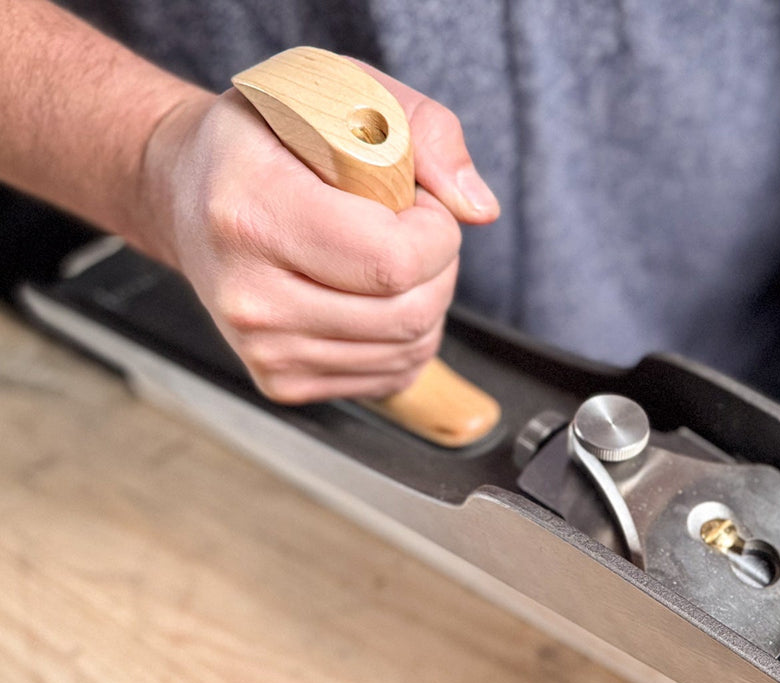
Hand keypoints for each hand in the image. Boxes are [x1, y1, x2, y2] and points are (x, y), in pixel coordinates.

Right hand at [137, 64, 497, 403]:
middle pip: (408, 314)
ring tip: (387, 255)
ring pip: (408, 350)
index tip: (418, 202)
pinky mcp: (279, 381)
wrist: (186, 190)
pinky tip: (371, 295)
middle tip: (411, 228)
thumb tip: (479, 210)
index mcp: (251, 213)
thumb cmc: (269, 135)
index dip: (436, 233)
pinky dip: (404, 337)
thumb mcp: (338, 89)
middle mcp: (247, 294)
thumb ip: (424, 129)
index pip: (392, 262)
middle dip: (439, 268)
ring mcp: (261, 348)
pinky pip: (390, 376)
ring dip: (426, 301)